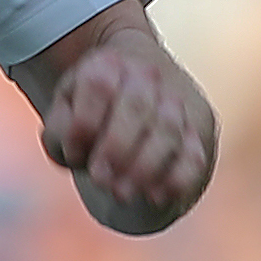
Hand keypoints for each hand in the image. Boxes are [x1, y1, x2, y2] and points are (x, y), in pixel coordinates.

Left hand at [33, 27, 215, 234]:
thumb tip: (78, 150)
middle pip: (137, 106)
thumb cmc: (92, 116)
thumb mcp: (64, 117)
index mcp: (108, 64)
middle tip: (100, 179)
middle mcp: (147, 76)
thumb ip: (61, 130)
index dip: (84, 125)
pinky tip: (154, 196)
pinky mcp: (199, 131)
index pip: (99, 85)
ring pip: (168, 130)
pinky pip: (194, 155)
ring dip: (144, 167)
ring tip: (121, 193)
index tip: (74, 154)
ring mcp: (178, 101)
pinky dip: (176, 179)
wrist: (136, 99)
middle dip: (117, 148)